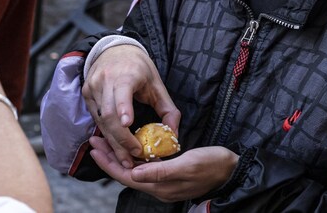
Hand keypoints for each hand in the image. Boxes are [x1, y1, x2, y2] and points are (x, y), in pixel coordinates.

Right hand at [82, 45, 179, 167]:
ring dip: (112, 141)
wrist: (115, 50)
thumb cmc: (139, 68)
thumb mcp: (158, 84)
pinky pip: (95, 118)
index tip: (129, 124)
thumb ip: (168, 110)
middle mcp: (106, 79)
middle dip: (120, 139)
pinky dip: (106, 133)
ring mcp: (93, 86)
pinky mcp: (86, 93)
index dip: (124, 108)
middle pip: (109, 114)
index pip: (122, 92)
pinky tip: (115, 144)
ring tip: (124, 158)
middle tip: (133, 157)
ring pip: (100, 119)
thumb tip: (172, 135)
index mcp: (126, 74)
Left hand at [89, 136, 237, 201]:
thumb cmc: (213, 164)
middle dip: (108, 158)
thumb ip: (161, 170)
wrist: (232, 169)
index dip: (109, 163)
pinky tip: (127, 145)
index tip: (95, 148)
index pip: (126, 176)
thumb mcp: (188, 164)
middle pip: (126, 173)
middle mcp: (159, 187)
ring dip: (118, 156)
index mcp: (161, 187)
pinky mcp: (168, 174)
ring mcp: (163, 181)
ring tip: (104, 141)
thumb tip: (134, 173)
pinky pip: (143, 166)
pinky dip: (132, 155)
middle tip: (94, 141)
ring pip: (133, 169)